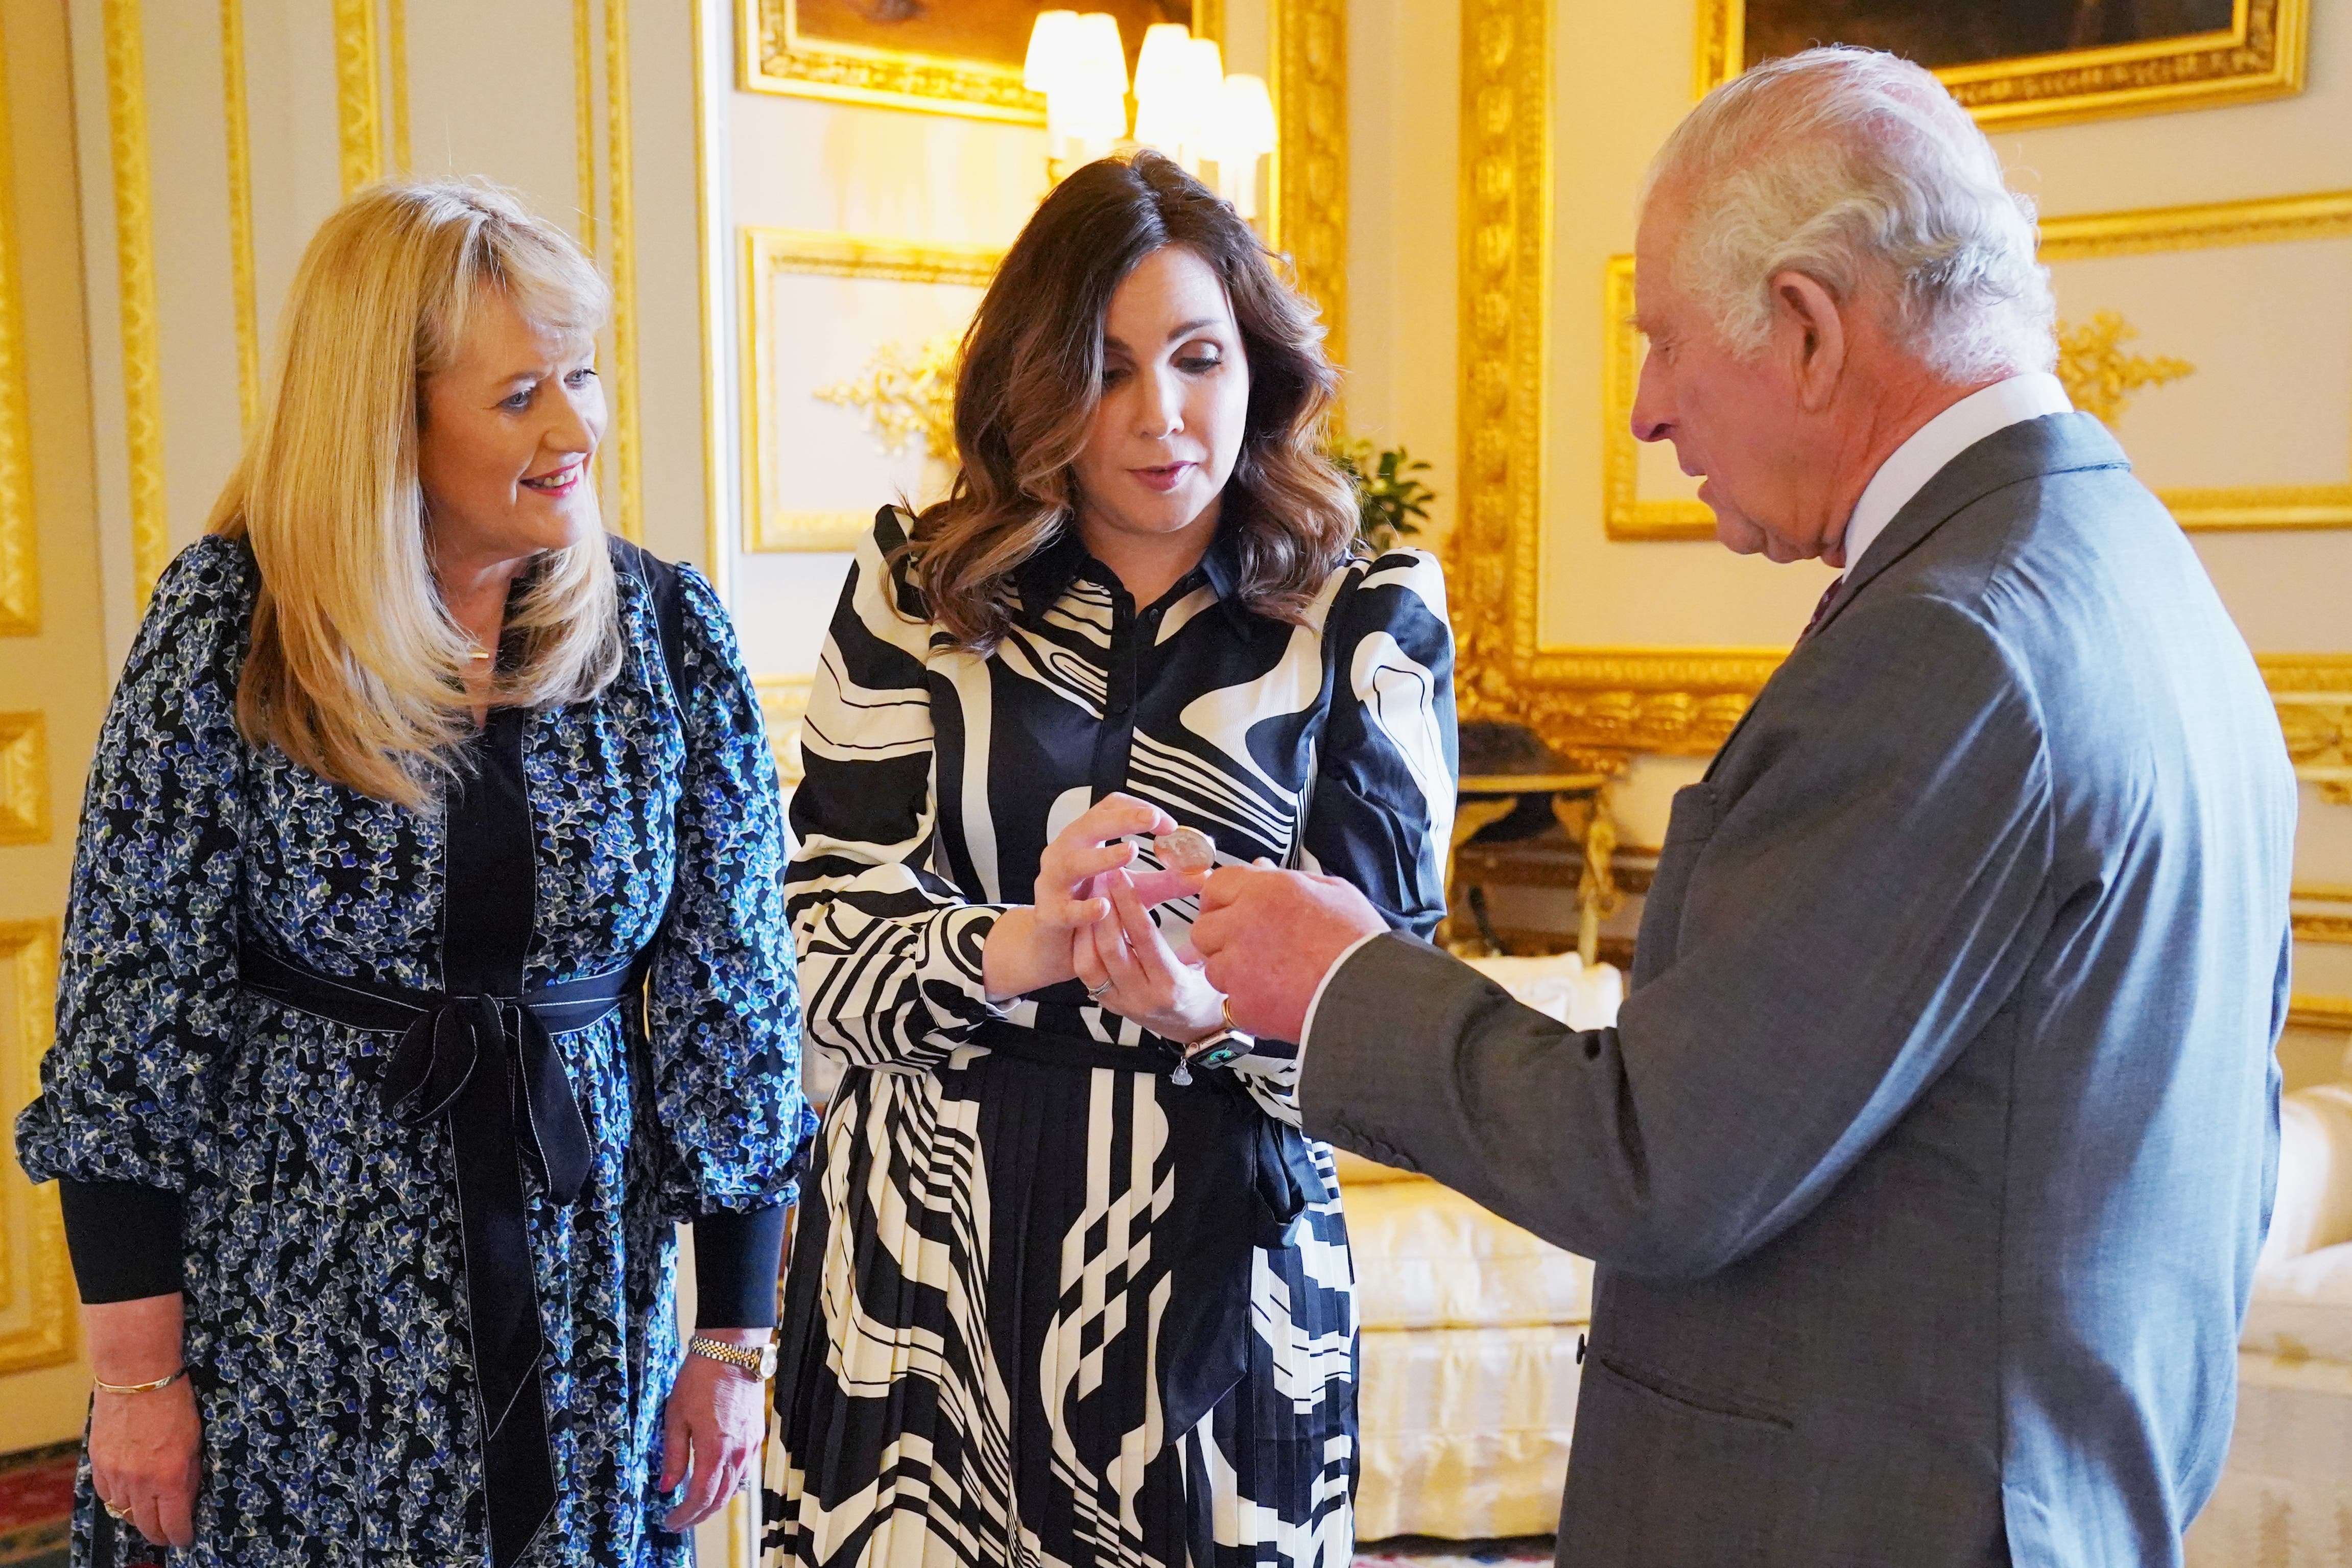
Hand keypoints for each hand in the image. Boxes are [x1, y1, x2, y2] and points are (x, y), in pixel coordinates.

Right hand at [89, 1377, 199, 1548]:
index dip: (180, 1536)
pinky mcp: (98, 1463)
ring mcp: (115, 1474)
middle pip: (146, 1525)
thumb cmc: (174, 1401)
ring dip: (137, 1516)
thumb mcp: (194, 1440)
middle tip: (167, 1534)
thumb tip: (185, 1499)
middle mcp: (140, 1482)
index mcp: (170, 1477)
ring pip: (124, 1512)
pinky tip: (128, 1496)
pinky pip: (106, 1494)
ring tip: (149, 1514)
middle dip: (159, 1533)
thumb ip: (188, 1473)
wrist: (136, 1375)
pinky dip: (117, 1499)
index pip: (173, 1523)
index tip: (184, 1538)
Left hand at [659, 1329, 769, 1530]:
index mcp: (715, 1449)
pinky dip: (729, 1484)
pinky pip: (744, 1470)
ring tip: (695, 1506)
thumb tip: (668, 1485)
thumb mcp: (675, 1416)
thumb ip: (673, 1455)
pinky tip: (716, 1481)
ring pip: (735, 1487)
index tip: (670, 1522)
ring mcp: (751, 1444)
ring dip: (714, 1502)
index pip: (701, 1497)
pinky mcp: (756, 1434)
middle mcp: (738, 1452)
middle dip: (698, 1515)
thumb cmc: (700, 1378)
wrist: (733, 1349)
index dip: (685, 1515)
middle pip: (720, 1498)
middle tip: (680, 1521)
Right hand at [981, 793, 1208, 1000]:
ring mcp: (1052, 885)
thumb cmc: (1094, 912)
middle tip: (1151, 819)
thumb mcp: (1134, 893)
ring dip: (1101, 856)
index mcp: (1084, 841)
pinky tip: (1104, 906)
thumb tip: (1206, 873)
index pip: (1107, 809)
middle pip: (1088, 825)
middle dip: (1121, 819)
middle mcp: (1064, 855)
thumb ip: (1166, 881)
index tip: (1168, 824)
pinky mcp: (1049, 917)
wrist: (1053, 949)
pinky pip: (1064, 911)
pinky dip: (1083, 908)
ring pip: (1071, 862)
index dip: (1137, 809)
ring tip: (1129, 852)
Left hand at [1072, 870, 1226, 1042]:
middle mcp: (1143, 997)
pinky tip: (1086, 922)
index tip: (1120, 874)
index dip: (1129, 902)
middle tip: (1099, 877)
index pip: (1144, 936)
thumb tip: (1205, 887)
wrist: (1198, 1032)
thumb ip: (1202, 932)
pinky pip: (1087, 974)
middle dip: (1104, 909)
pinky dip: (1083, 946)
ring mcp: (1122, 1004)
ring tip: (1088, 897)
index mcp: (1172, 984)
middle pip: (1112, 948)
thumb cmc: (1209, 992)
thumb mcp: (1211, 963)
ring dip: (1087, 926)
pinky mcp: (1109, 1005)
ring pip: (1091, 963)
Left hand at [1193, 866, 1387, 1042]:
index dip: (1220, 899)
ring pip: (1214, 969)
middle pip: (1203, 930)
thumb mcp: (1334, 891)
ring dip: (1233, 973)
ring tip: (1270, 977)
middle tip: (1246, 948)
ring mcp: (1239, 968)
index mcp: (1266, 891)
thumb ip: (1290, 879)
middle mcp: (1244, 924)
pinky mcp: (1244, 1004)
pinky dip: (1249, 1005)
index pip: (1217, 886)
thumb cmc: (1360, 942)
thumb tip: (1262, 869)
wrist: (1372, 993)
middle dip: (1220, 938)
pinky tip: (1276, 1001)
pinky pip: (1231, 1003)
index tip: (1227, 911)